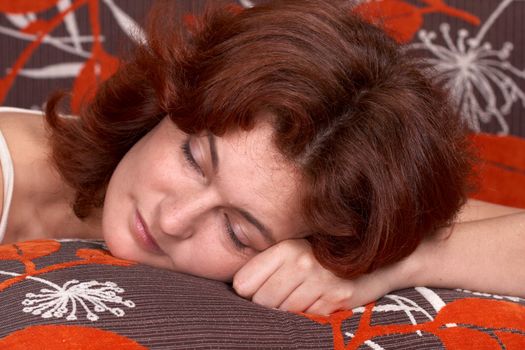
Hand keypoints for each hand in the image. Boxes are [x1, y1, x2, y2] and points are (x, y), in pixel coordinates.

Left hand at [233, 239, 403, 314]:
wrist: (369, 256)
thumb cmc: (319, 254)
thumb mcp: (292, 248)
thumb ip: (265, 264)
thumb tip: (236, 289)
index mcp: (284, 247)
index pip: (242, 284)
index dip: (248, 290)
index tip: (259, 286)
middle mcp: (302, 263)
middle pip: (261, 302)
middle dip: (267, 303)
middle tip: (282, 292)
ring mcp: (320, 283)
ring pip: (282, 313)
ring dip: (288, 309)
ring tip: (300, 294)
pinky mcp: (336, 301)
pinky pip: (306, 320)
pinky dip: (308, 314)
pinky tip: (316, 299)